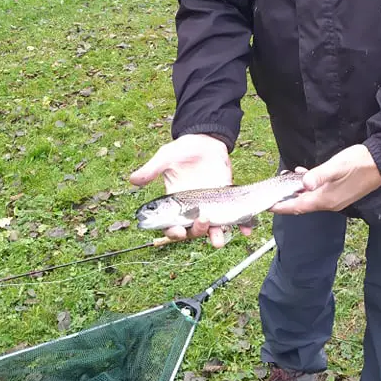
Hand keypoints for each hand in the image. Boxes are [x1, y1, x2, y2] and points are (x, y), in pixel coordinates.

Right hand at [130, 133, 250, 247]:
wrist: (206, 140)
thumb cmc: (183, 149)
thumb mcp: (166, 157)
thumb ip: (152, 169)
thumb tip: (132, 180)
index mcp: (175, 203)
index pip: (171, 225)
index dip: (173, 232)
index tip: (177, 232)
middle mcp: (192, 209)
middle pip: (192, 231)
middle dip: (196, 232)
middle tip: (202, 221)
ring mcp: (211, 205)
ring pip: (212, 229)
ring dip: (216, 236)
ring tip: (218, 240)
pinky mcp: (227, 198)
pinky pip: (235, 216)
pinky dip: (243, 225)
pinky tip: (247, 230)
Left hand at [270, 145, 380, 215]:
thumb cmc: (359, 162)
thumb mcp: (337, 166)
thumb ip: (319, 175)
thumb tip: (303, 183)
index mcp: (326, 199)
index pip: (297, 207)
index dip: (281, 207)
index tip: (267, 206)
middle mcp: (329, 203)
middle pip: (302, 205)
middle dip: (286, 199)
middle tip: (272, 191)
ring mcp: (336, 199)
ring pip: (310, 199)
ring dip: (297, 192)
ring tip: (285, 180)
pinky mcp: (340, 193)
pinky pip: (319, 194)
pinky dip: (309, 187)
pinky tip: (306, 175)